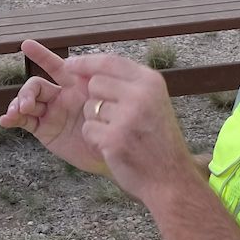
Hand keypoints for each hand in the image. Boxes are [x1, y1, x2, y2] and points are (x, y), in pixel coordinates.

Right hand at [0, 39, 105, 173]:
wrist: (114, 150)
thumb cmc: (117, 122)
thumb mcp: (111, 98)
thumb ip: (98, 82)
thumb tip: (80, 67)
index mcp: (74, 84)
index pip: (55, 65)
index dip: (41, 54)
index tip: (26, 45)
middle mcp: (60, 96)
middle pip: (35, 86)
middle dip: (26, 92)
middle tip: (26, 104)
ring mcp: (50, 113)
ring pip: (27, 102)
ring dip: (17, 104)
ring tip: (17, 113)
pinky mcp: (44, 129)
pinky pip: (25, 121)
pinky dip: (13, 119)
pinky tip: (6, 121)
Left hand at [76, 56, 198, 206]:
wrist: (170, 179)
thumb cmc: (158, 142)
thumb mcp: (153, 103)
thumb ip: (127, 85)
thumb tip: (89, 71)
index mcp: (151, 82)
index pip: (110, 61)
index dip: (85, 62)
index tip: (69, 64)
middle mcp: (141, 95)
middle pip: (94, 83)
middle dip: (95, 99)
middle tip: (115, 119)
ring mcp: (128, 116)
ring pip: (89, 107)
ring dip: (96, 121)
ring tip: (119, 135)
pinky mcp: (114, 138)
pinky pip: (87, 128)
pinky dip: (94, 139)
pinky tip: (113, 147)